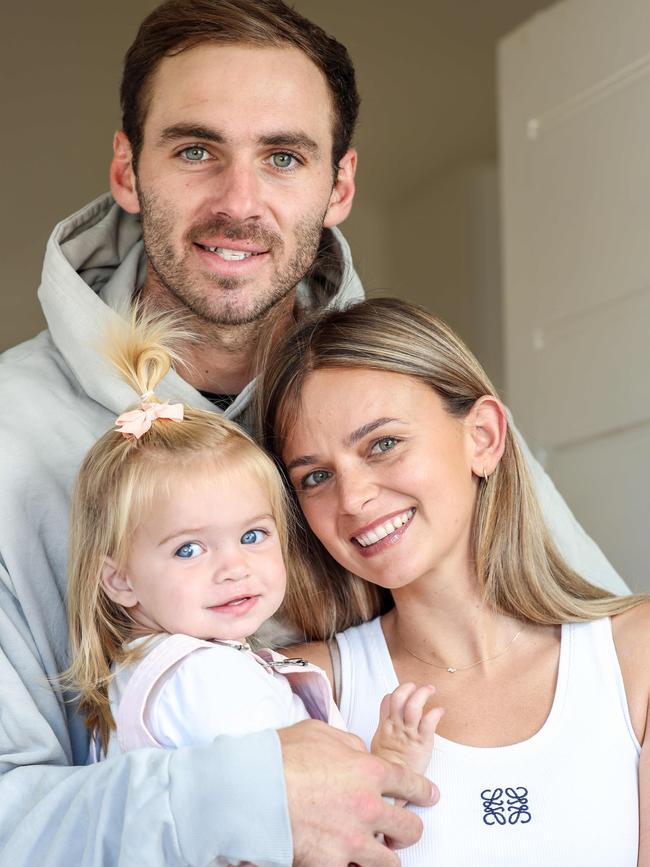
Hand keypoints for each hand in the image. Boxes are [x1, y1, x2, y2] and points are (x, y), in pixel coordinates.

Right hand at [278, 719, 438, 866]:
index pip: (410, 783)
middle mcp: (368, 807)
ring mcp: (352, 840)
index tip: (430, 796)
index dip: (424, 791)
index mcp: (368, 771)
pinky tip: (348, 864)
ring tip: (380, 855)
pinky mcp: (332, 864)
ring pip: (390, 862)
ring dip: (386, 857)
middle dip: (409, 830)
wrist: (253, 788)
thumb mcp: (322, 733)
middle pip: (410, 828)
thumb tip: (360, 754)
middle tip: (403, 831)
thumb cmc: (282, 756)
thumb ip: (349, 745)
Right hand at [371, 683, 442, 776]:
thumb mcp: (379, 744)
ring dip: (422, 694)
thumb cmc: (388, 768)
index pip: (387, 701)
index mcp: (385, 727)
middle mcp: (396, 728)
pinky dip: (435, 713)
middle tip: (417, 686)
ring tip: (429, 690)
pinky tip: (440, 711)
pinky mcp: (422, 743)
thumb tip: (387, 713)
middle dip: (408, 688)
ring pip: (413, 706)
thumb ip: (384, 726)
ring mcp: (409, 735)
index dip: (396, 693)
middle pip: (399, 698)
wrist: (392, 790)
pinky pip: (428, 723)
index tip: (404, 692)